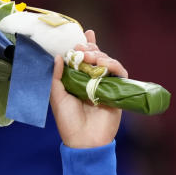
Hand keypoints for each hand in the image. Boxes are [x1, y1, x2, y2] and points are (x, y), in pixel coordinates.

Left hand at [50, 29, 127, 148]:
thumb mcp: (57, 97)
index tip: (83, 33)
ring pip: (108, 62)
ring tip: (92, 57)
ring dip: (101, 55)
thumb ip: (56, 78)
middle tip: (82, 46)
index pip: (82, 59)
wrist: (85, 141)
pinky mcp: (117, 92)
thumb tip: (58, 57)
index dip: (85, 45)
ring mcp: (106, 85)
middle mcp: (92, 81)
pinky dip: (114, 65)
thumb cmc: (68, 122)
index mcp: (78, 81)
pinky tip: (105, 64)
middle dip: (91, 48)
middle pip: (96, 57)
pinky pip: (120, 73)